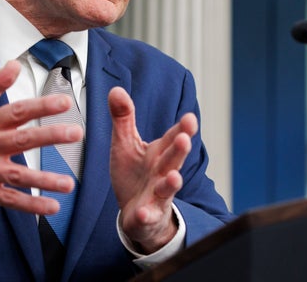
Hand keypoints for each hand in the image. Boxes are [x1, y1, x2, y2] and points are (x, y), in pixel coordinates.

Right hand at [0, 60, 83, 217]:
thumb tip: (13, 64)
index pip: (17, 110)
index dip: (41, 106)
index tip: (64, 101)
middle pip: (22, 139)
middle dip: (50, 136)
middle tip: (76, 133)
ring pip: (18, 174)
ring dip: (45, 179)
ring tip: (69, 183)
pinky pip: (10, 200)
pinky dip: (31, 205)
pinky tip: (52, 206)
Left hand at [108, 87, 196, 253]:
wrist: (135, 213)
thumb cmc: (134, 174)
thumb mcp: (125, 143)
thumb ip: (124, 117)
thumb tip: (116, 89)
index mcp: (159, 153)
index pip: (173, 138)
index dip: (182, 128)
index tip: (190, 118)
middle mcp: (162, 172)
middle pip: (173, 160)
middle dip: (180, 150)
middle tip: (185, 139)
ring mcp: (157, 195)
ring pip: (166, 189)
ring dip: (171, 183)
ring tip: (173, 178)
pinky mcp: (147, 215)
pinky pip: (148, 215)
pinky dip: (147, 214)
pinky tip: (144, 212)